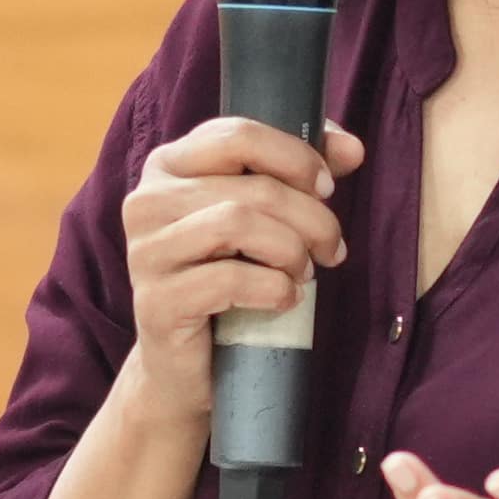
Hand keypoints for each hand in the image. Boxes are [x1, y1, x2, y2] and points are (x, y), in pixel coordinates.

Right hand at [112, 117, 353, 401]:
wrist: (191, 363)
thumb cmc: (230, 276)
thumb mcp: (264, 216)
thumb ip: (301, 174)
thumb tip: (353, 149)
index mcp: (170, 165)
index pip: (239, 135)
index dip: (295, 157)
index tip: (327, 188)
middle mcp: (147, 201)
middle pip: (252, 187)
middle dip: (311, 217)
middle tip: (332, 248)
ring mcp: (145, 253)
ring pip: (238, 223)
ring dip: (291, 250)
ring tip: (305, 273)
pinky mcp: (157, 302)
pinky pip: (228, 280)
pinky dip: (273, 288)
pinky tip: (286, 299)